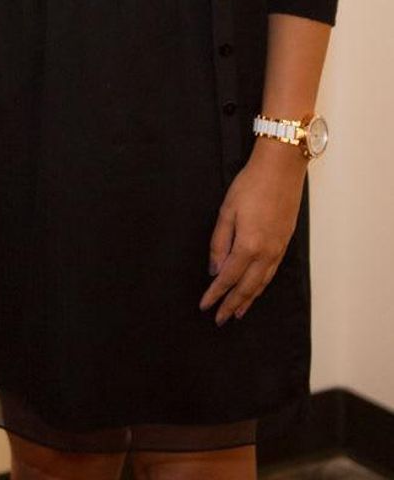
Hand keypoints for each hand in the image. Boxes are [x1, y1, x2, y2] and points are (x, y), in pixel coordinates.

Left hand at [199, 138, 306, 324]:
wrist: (281, 169)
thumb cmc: (251, 185)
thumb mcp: (227, 210)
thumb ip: (219, 242)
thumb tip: (214, 269)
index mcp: (248, 245)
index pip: (228, 278)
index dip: (215, 294)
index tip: (205, 306)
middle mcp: (266, 253)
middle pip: (247, 287)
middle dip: (232, 304)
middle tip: (220, 319)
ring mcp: (278, 250)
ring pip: (262, 283)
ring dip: (249, 299)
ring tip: (238, 312)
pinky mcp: (285, 243)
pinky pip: (271, 273)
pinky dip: (262, 286)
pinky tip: (257, 289)